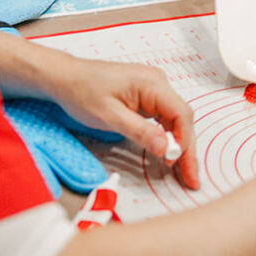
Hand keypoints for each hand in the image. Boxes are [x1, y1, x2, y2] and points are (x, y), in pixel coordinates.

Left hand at [39, 54, 201, 189]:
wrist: (65, 78)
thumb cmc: (82, 90)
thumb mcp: (109, 116)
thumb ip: (140, 131)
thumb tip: (165, 148)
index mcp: (152, 83)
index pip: (181, 114)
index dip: (185, 142)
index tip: (181, 165)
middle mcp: (157, 83)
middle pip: (182, 119)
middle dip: (186, 149)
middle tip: (190, 177)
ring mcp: (153, 90)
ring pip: (175, 121)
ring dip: (179, 145)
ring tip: (183, 170)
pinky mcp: (146, 97)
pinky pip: (164, 118)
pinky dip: (168, 137)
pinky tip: (168, 152)